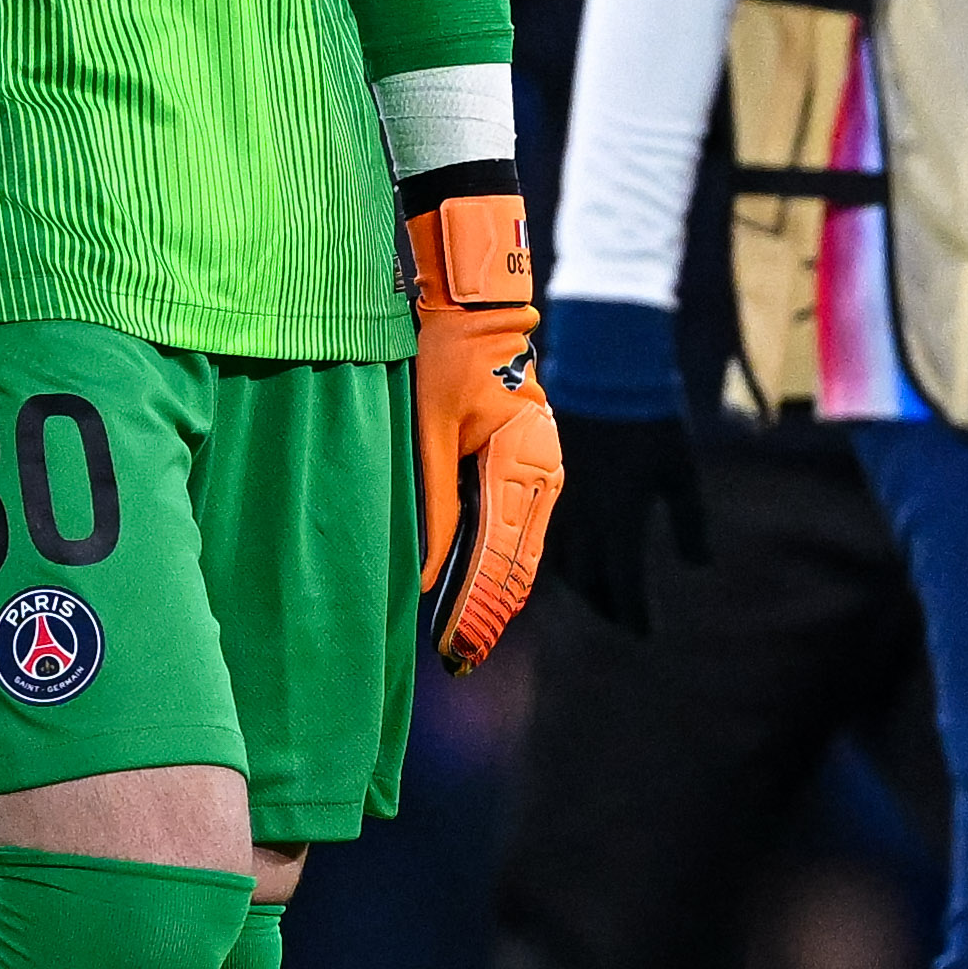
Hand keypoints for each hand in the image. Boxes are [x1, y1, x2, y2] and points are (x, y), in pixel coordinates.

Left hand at [406, 189, 563, 671]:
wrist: (479, 307)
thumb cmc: (444, 358)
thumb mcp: (426, 428)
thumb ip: (427, 503)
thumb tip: (422, 574)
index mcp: (521, 466)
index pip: (499, 559)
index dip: (476, 611)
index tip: (454, 650)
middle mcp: (544, 476)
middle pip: (519, 567)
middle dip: (489, 616)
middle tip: (459, 661)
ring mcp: (545, 472)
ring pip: (523, 554)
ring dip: (497, 597)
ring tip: (465, 640)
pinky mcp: (534, 467)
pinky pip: (521, 531)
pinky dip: (502, 567)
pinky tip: (477, 591)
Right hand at [536, 410, 709, 635]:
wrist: (604, 367)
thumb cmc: (652, 419)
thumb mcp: (681, 472)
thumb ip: (691, 523)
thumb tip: (699, 566)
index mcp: (621, 520)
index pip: (624, 585)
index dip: (633, 615)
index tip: (643, 633)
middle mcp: (586, 518)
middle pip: (589, 581)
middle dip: (605, 604)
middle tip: (620, 616)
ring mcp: (561, 497)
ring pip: (561, 560)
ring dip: (578, 583)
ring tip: (594, 590)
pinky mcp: (546, 476)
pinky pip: (544, 529)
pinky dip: (556, 552)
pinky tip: (566, 551)